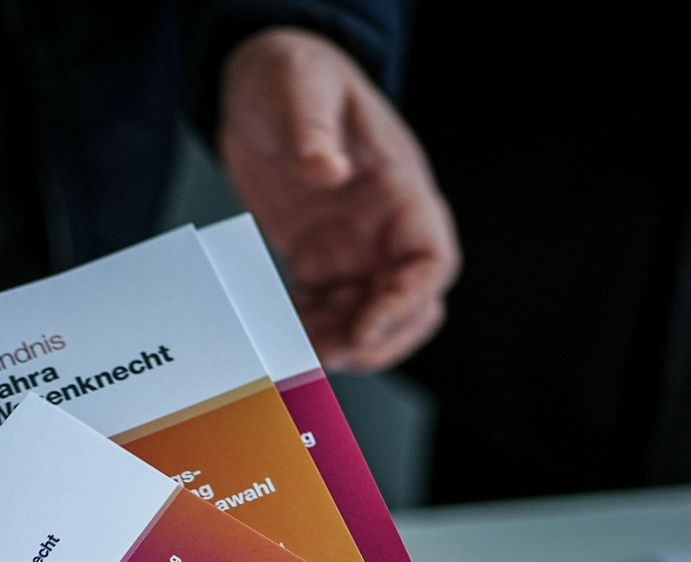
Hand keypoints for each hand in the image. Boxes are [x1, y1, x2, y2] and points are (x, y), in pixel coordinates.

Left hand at [218, 27, 458, 372]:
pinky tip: (278, 334)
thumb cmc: (291, 76)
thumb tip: (328, 170)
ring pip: (368, 320)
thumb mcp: (299, 86)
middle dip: (378, 340)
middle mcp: (385, 229)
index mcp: (400, 189)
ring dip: (339, 346)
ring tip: (295, 353)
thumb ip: (312, 128)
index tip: (364, 327)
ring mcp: (355, 251)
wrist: (260, 88)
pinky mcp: (321, 264)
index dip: (406, 301)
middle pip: (411, 306)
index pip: (430, 259)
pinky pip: (327, 315)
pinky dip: (308, 334)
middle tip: (328, 356)